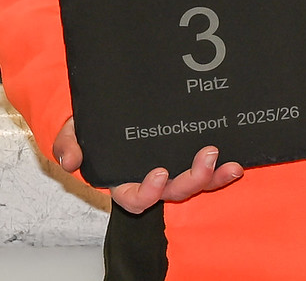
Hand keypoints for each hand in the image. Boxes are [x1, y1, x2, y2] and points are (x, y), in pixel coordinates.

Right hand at [51, 123, 243, 214]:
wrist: (111, 106)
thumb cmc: (93, 125)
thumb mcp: (75, 130)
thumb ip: (69, 144)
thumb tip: (69, 160)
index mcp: (123, 179)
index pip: (133, 199)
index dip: (147, 193)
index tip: (159, 173)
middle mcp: (150, 179)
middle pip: (172, 192)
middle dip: (191, 180)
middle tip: (205, 155)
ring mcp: (172, 169)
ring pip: (194, 185)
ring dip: (212, 177)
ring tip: (227, 162)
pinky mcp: (188, 157)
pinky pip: (208, 172)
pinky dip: (222, 172)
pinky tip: (236, 163)